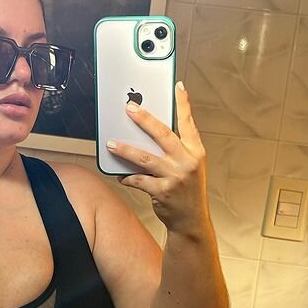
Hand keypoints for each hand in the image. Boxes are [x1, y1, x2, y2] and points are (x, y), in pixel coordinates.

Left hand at [106, 83, 210, 235]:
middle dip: (144, 119)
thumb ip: (176, 150)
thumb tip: (149, 132)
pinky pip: (138, 180)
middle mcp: (187, 162)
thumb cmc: (188, 191)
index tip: (178, 87)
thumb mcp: (190, 167)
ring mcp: (175, 177)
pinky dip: (127, 177)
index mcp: (196, 152)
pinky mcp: (163, 191)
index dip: (183, 104)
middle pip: (162, 134)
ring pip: (144, 157)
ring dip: (125, 149)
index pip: (188, 123)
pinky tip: (120, 175)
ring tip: (111, 144)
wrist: (192, 221)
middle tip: (129, 109)